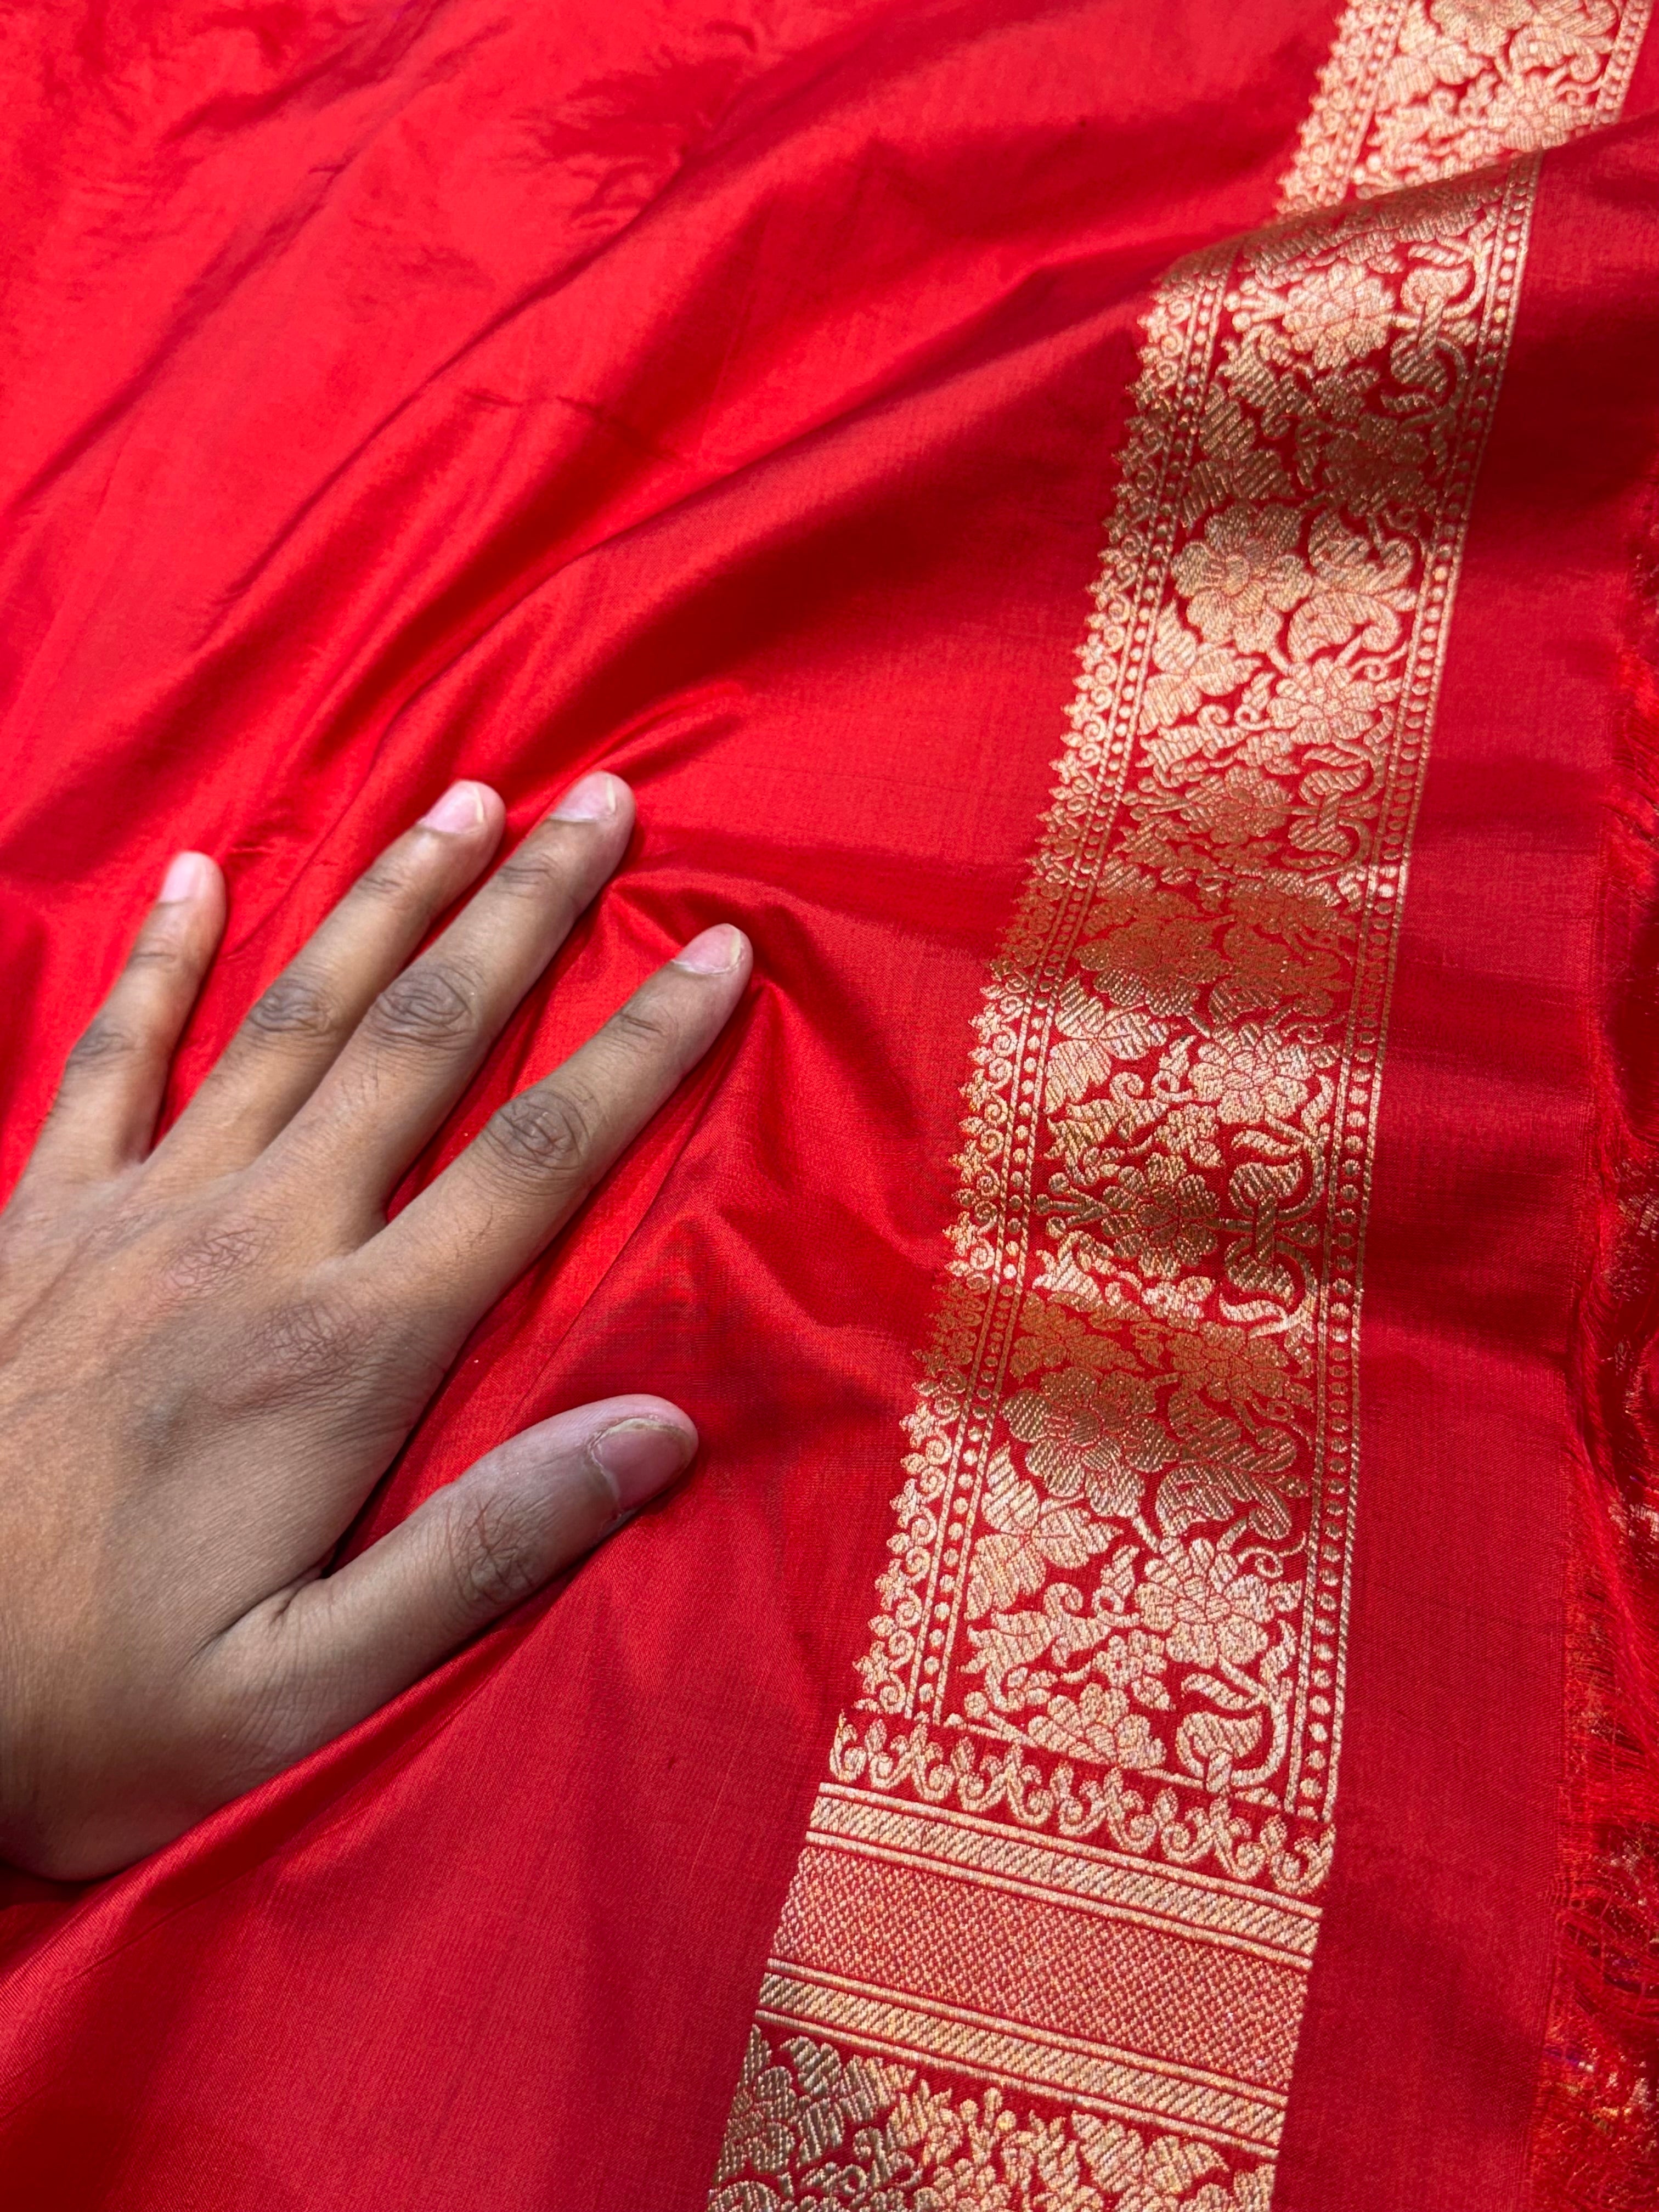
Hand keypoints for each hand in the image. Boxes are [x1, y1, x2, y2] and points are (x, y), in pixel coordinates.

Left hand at [0, 773, 749, 1879]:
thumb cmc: (91, 1703)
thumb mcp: (301, 1687)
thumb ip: (482, 1552)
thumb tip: (661, 1430)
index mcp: (340, 1352)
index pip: (533, 1161)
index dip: (641, 1048)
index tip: (719, 949)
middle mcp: (251, 1245)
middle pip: (421, 1042)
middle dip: (525, 911)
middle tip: (604, 803)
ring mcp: (134, 1213)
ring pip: (290, 1018)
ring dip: (385, 898)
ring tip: (464, 796)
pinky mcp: (37, 1217)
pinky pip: (110, 1056)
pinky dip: (162, 961)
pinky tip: (203, 876)